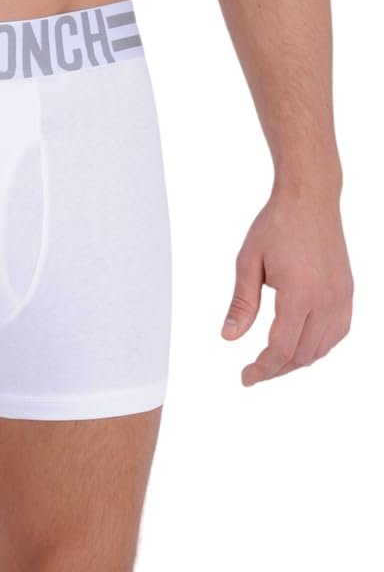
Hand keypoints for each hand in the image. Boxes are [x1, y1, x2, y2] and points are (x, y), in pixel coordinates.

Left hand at [221, 183, 352, 384]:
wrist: (309, 199)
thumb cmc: (277, 225)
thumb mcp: (248, 261)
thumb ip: (242, 303)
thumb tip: (229, 337)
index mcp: (299, 293)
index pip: (282, 348)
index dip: (263, 369)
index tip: (246, 377)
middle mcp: (326, 300)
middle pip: (302, 355)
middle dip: (277, 369)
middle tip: (254, 371)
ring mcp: (341, 298)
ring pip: (322, 349)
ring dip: (297, 360)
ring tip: (273, 359)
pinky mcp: (347, 293)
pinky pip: (337, 333)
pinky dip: (318, 346)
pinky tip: (300, 343)